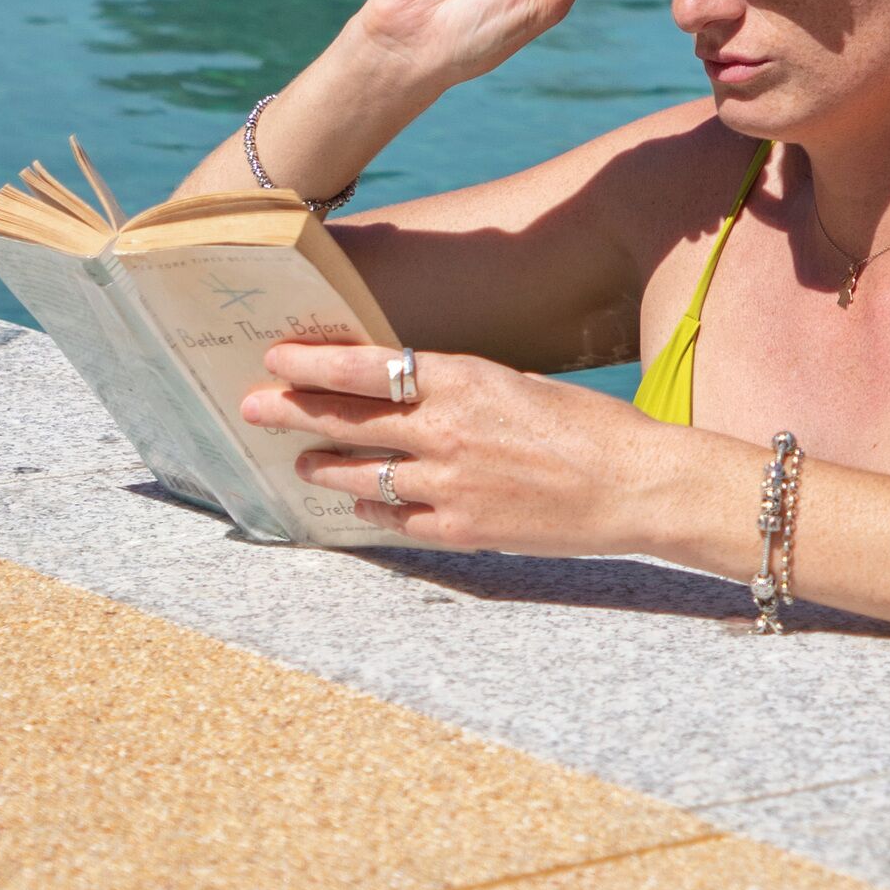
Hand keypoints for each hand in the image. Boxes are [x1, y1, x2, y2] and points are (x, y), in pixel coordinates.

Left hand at [243, 340, 671, 555]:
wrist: (638, 486)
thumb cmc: (589, 426)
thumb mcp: (518, 384)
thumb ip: (458, 388)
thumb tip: (406, 388)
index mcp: (464, 380)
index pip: (366, 367)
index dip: (313, 363)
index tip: (276, 358)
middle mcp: (447, 430)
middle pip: (347, 419)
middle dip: (291, 411)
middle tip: (251, 407)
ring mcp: (450, 486)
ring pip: (361, 474)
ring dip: (324, 465)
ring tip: (302, 462)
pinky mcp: (463, 530)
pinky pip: (397, 520)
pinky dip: (373, 507)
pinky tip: (361, 500)